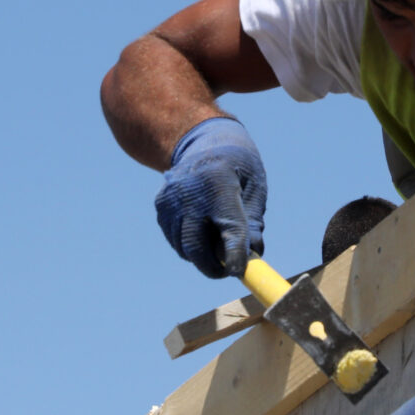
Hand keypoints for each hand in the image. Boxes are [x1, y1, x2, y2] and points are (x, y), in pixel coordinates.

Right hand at [153, 116, 267, 278]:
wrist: (203, 141)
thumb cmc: (237, 167)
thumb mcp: (254, 188)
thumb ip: (253, 221)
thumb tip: (253, 254)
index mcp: (219, 181)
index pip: (228, 227)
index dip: (235, 254)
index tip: (240, 273)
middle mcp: (189, 190)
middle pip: (196, 244)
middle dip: (212, 266)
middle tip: (228, 271)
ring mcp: (170, 198)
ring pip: (184, 246)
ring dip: (202, 256)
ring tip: (219, 246)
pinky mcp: (161, 206)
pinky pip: (175, 239)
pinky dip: (189, 245)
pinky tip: (202, 230)